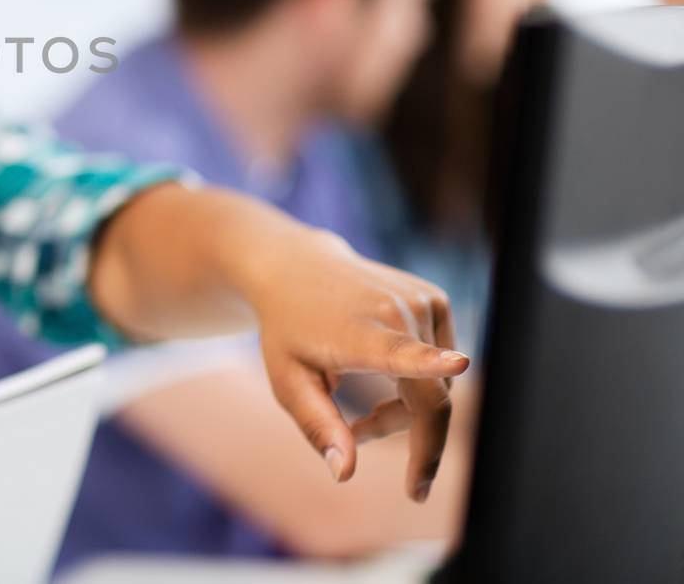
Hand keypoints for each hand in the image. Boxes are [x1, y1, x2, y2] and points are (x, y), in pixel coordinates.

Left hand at [238, 224, 467, 500]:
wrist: (295, 268)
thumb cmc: (287, 331)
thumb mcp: (288, 382)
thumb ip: (318, 427)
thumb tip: (344, 475)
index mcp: (360, 332)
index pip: (399, 351)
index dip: (431, 362)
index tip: (456, 363)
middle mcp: (396, 311)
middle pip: (430, 401)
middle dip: (408, 440)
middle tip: (356, 439)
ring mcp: (422, 301)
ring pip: (438, 389)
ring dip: (405, 412)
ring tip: (361, 410)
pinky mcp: (435, 299)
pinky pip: (441, 367)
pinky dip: (416, 384)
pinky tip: (381, 374)